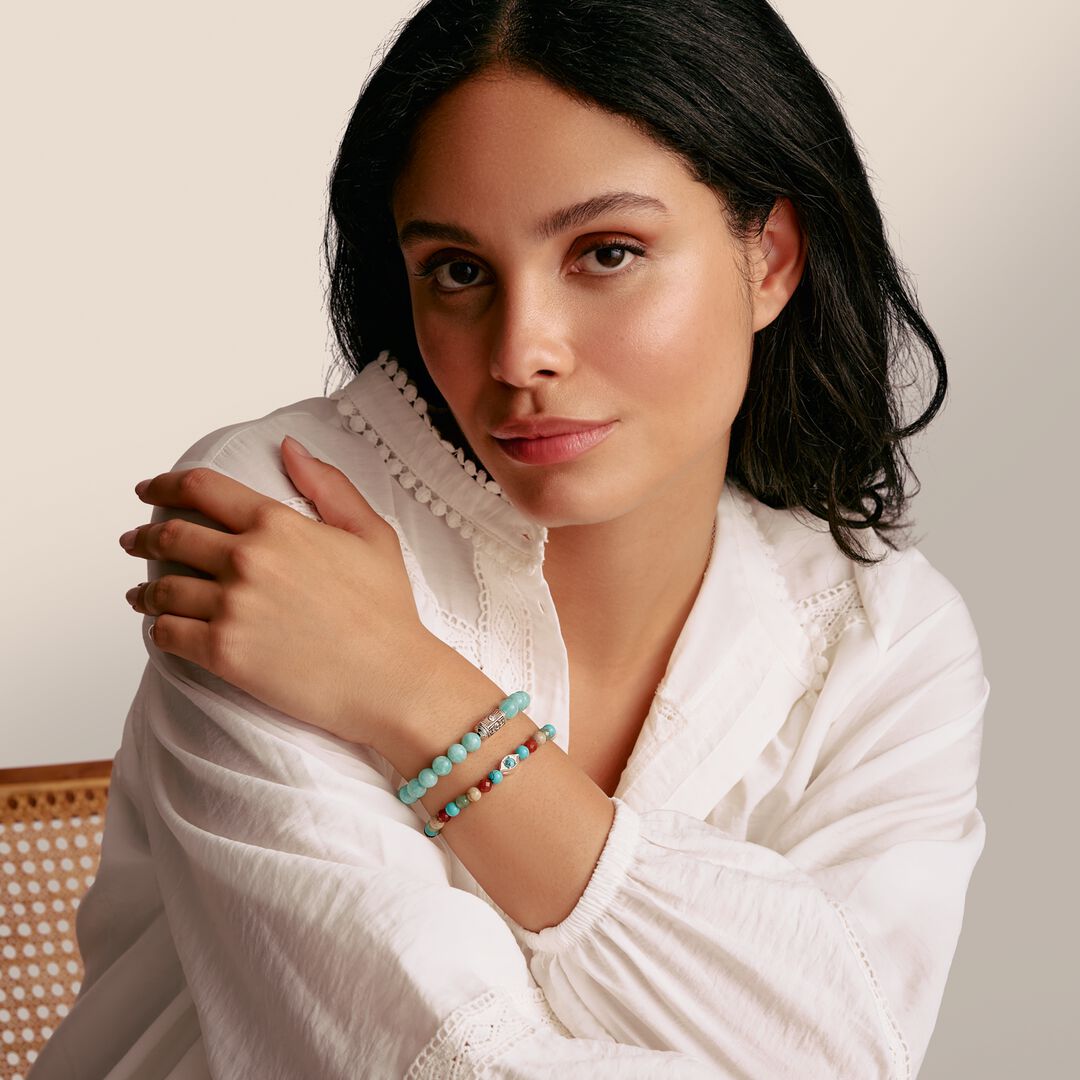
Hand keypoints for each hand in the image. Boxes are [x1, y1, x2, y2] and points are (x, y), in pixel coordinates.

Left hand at [119, 434, 441, 745]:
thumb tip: (289, 448)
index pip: (202, 489)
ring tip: (141, 595)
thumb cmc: (386, 610)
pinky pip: (167, 634)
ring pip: (162, 589)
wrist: (391, 678)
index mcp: (279, 524)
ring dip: (144, 590)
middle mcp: (248, 560)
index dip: (166, 484)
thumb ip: (329, 485)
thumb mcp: (371, 533)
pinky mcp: (223, 654)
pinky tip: (161, 627)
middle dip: (145, 537)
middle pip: (171, 536)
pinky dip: (157, 628)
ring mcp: (232, 608)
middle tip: (135, 543)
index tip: (149, 489)